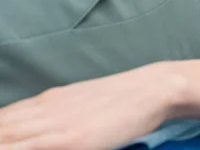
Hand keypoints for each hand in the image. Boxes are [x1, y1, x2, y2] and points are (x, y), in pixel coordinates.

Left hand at [0, 64, 182, 149]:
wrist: (151, 89)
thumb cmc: (122, 100)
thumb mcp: (83, 105)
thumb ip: (60, 116)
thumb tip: (43, 133)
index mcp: (49, 100)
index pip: (4, 117)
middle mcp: (48, 107)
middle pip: (3, 125)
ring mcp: (58, 122)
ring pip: (9, 134)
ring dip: (1, 139)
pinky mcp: (73, 138)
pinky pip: (31, 146)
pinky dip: (14, 147)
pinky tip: (7, 147)